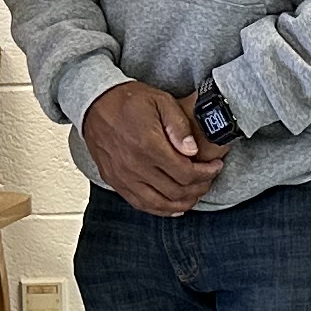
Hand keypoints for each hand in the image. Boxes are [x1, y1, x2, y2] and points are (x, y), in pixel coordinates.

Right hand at [84, 82, 226, 217]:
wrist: (95, 105)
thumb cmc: (128, 101)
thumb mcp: (160, 101)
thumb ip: (179, 126)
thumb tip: (192, 150)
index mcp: (148, 145)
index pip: (185, 172)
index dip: (206, 173)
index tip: (215, 167)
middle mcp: (135, 165)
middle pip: (176, 191)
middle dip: (199, 188)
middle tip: (208, 179)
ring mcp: (124, 177)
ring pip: (160, 203)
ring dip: (182, 202)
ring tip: (195, 193)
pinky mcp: (115, 182)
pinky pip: (141, 204)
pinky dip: (160, 209)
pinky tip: (173, 206)